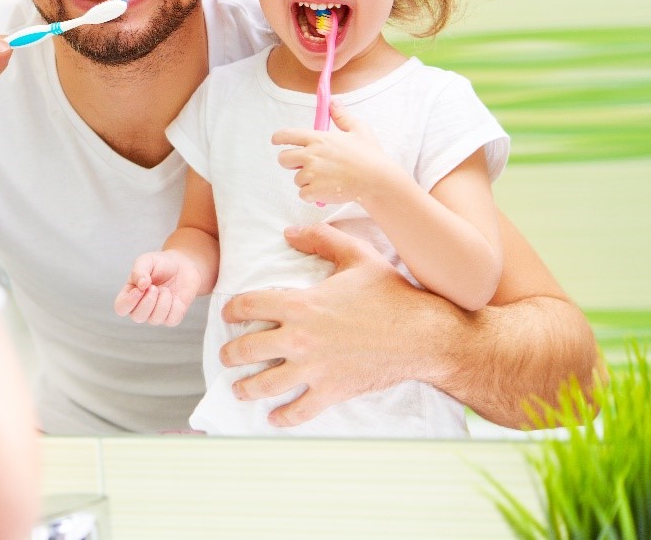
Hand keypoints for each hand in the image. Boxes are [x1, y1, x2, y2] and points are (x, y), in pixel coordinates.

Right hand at [114, 250, 202, 325]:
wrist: (182, 265)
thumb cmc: (160, 264)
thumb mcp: (147, 261)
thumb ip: (139, 271)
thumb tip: (141, 285)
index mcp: (130, 295)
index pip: (121, 308)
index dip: (129, 302)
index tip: (140, 289)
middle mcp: (141, 308)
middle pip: (137, 317)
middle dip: (148, 301)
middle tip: (155, 287)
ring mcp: (156, 315)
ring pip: (155, 319)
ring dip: (163, 301)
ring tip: (166, 290)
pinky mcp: (171, 318)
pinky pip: (172, 320)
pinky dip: (176, 306)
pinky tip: (176, 297)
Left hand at [219, 222, 432, 426]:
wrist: (423, 335)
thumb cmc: (391, 293)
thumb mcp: (356, 255)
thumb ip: (321, 238)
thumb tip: (289, 232)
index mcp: (300, 304)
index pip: (248, 306)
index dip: (231, 310)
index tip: (228, 314)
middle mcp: (299, 339)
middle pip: (247, 349)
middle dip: (230, 353)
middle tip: (227, 355)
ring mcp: (313, 369)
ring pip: (265, 385)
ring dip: (246, 388)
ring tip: (239, 389)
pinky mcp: (331, 391)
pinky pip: (299, 411)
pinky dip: (283, 418)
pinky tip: (274, 418)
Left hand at [272, 101, 396, 204]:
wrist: (376, 181)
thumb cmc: (370, 155)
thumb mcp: (358, 130)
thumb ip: (342, 116)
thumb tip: (334, 102)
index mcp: (319, 139)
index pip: (288, 135)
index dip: (279, 138)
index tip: (276, 141)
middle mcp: (311, 155)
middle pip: (283, 158)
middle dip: (291, 162)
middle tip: (306, 165)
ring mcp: (312, 174)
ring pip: (296, 178)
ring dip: (307, 180)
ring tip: (327, 179)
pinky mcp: (315, 191)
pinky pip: (303, 194)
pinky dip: (312, 195)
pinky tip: (327, 190)